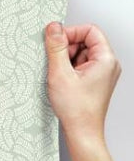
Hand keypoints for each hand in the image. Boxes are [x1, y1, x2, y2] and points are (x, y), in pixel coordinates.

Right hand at [44, 21, 121, 140]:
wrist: (82, 132)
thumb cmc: (76, 109)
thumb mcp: (60, 74)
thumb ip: (56, 48)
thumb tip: (53, 28)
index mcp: (106, 59)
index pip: (90, 31)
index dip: (71, 33)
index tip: (55, 42)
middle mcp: (108, 65)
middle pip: (85, 42)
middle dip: (67, 49)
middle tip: (55, 63)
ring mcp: (102, 74)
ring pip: (81, 55)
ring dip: (66, 61)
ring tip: (59, 76)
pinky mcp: (94, 82)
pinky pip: (80, 67)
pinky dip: (68, 70)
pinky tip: (61, 82)